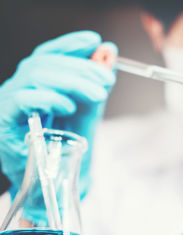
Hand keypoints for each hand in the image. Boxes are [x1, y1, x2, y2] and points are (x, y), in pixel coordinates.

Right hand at [0, 31, 116, 197]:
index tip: (95, 41)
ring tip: (97, 94)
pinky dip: (50, 99)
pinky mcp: (5, 121)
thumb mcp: (87, 111)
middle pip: (46, 62)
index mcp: (36, 84)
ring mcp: (8, 102)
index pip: (49, 54)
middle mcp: (19, 88)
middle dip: (81, 67)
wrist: (52, 183)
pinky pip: (23, 100)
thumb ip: (96, 83)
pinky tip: (69, 107)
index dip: (71, 44)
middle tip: (107, 79)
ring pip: (36, 75)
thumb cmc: (67, 146)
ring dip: (72, 81)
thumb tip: (108, 53)